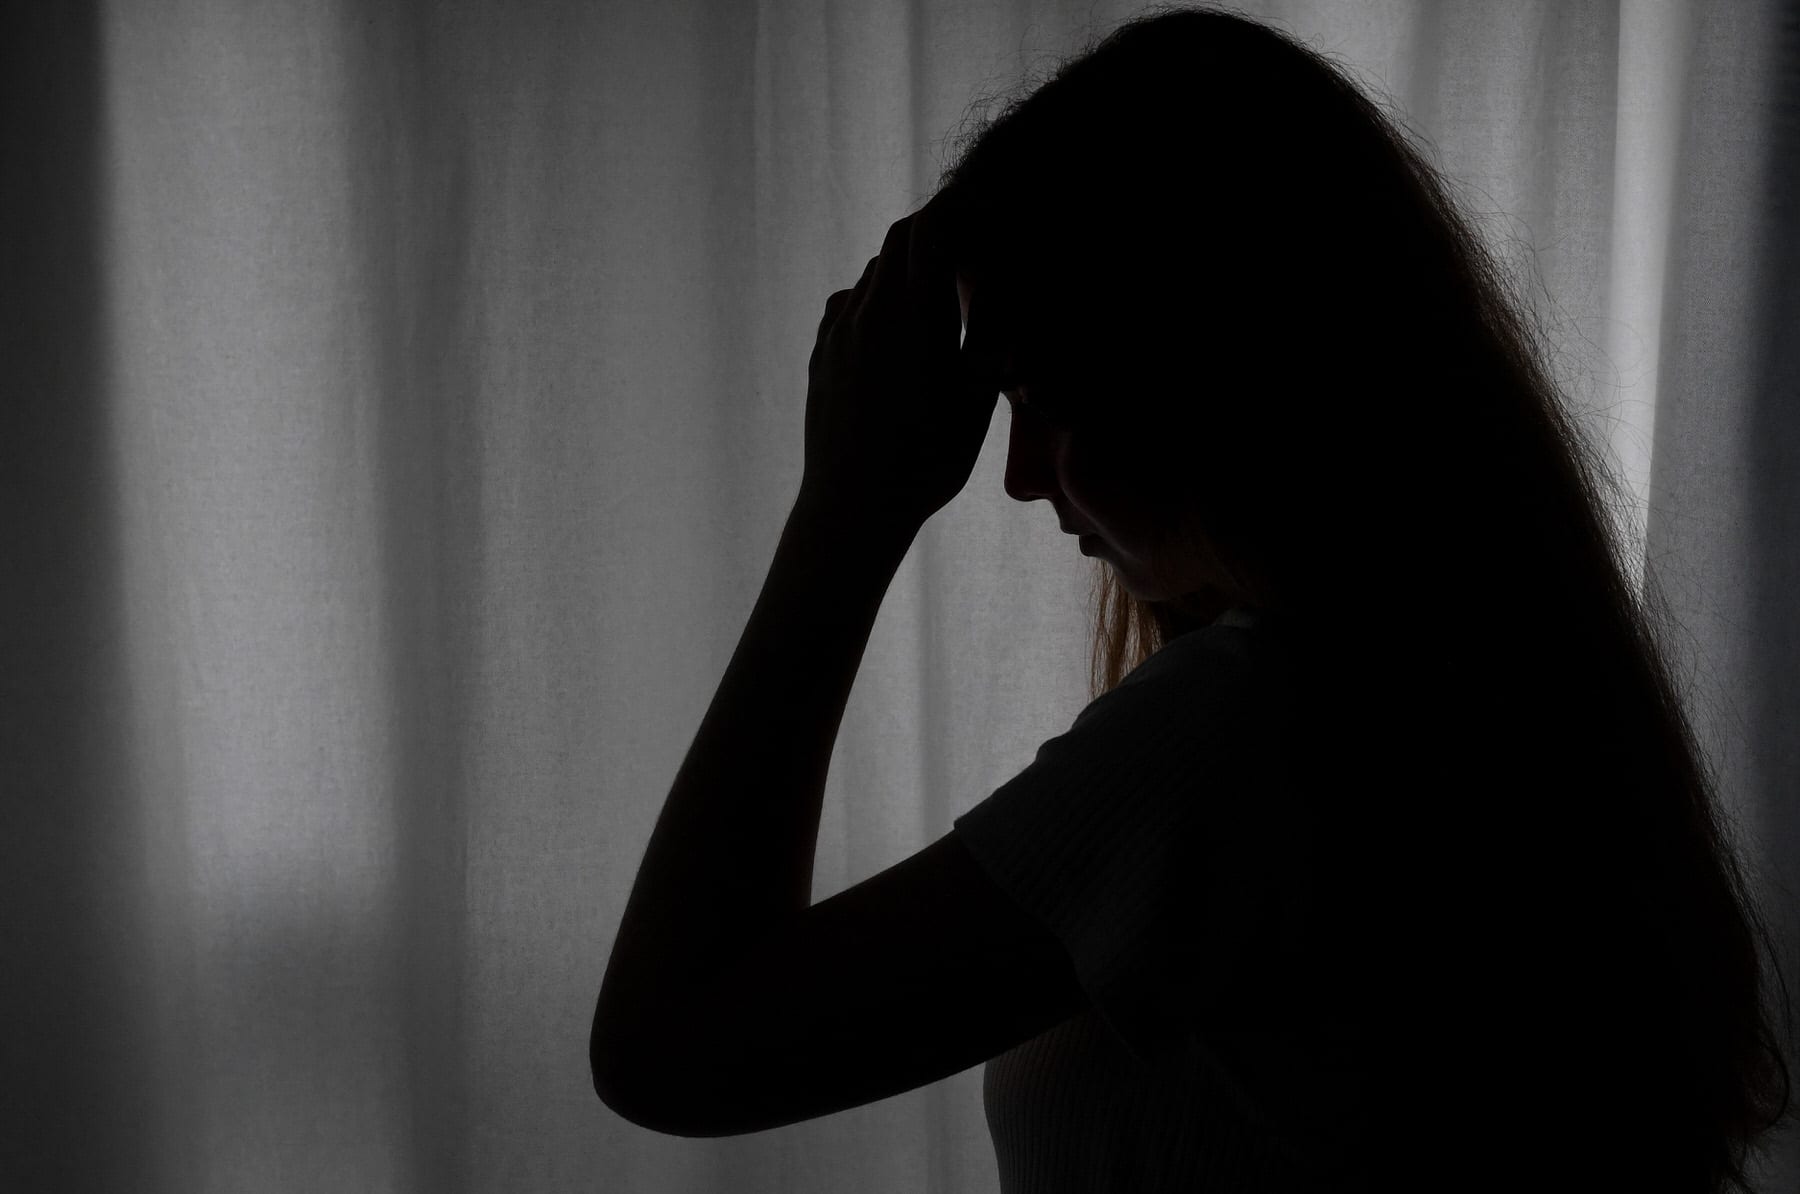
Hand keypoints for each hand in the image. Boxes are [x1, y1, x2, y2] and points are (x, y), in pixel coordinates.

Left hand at [800, 192, 1000, 540]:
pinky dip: (877, 299)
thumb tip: (1000, 298)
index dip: (962, 206)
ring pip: (874, 273)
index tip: (988, 206)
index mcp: (910, 312)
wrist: (853, 506)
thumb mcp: (976, 397)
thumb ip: (988, 337)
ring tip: (938, 290)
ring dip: (908, 266)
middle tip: (969, 238)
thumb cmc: (926, 459)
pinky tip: (894, 328)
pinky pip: (849, 305)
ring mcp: (837, 331)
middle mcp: (867, 310)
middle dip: (936, 229)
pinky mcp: (821, 355)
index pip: (933, 227)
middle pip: (900, 239)